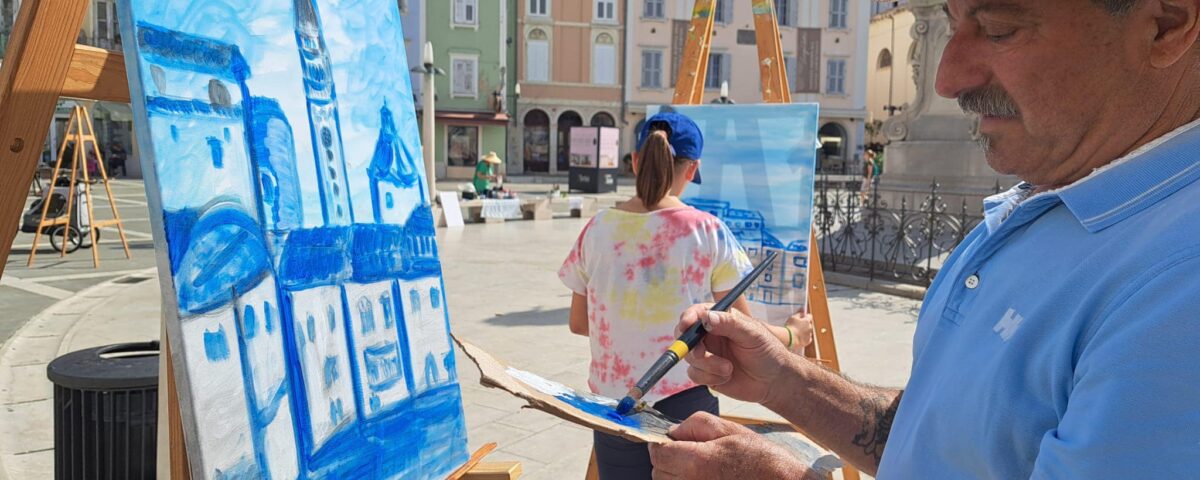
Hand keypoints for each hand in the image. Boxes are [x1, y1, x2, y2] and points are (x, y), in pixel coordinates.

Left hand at [649, 412, 811, 478]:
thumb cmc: (762, 460)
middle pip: (659, 472)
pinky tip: (706, 477)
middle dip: (668, 460)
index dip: (662, 444)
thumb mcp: (730, 430)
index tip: (672, 441)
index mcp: (696, 462)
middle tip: (690, 453)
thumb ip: (696, 424)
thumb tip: (673, 431)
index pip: (657, 452)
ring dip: (676, 475)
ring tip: (702, 469)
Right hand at [675, 304, 792, 403]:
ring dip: (708, 365)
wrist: (773, 381)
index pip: (697, 313)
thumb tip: (707, 317)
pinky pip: (694, 374)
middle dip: (690, 346)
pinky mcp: (707, 373)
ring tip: (729, 369)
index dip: (688, 317)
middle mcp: (710, 335)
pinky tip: (727, 377)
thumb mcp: (752, 334)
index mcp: (721, 319)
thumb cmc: (767, 352)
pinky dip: (710, 377)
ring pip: (690, 357)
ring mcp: (707, 354)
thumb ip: (729, 324)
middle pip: (685, 336)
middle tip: (701, 353)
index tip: (687, 324)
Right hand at [786, 311, 814, 350]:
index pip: (809, 316)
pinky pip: (807, 338)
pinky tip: (798, 337)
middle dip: (804, 324)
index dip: (805, 317)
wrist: (789, 339)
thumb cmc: (790, 327)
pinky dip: (804, 338)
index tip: (801, 318)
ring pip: (808, 331)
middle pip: (809, 324)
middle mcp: (810, 327)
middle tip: (797, 326)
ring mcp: (809, 334)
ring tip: (796, 333)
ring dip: (804, 331)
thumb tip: (803, 308)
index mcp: (807, 321)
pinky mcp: (808, 341)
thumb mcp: (793, 317)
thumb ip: (799, 313)